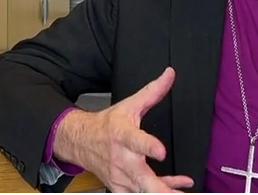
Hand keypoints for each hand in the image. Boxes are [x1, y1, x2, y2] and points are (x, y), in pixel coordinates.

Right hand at [53, 67, 193, 192]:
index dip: (149, 147)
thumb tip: (169, 75)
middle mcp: (121, 159)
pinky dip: (161, 190)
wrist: (80, 141)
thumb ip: (152, 92)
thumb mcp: (129, 105)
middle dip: (159, 188)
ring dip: (163, 192)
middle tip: (175, 194)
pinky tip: (176, 188)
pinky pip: (141, 193)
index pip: (136, 141)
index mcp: (122, 135)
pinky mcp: (120, 187)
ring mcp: (120, 176)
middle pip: (141, 177)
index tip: (161, 151)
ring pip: (142, 190)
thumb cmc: (106, 125)